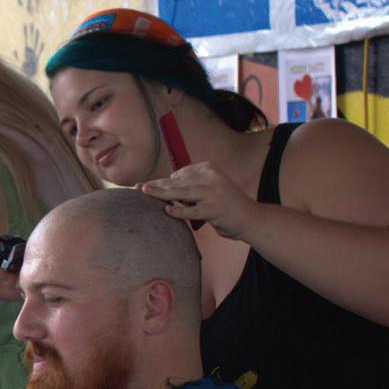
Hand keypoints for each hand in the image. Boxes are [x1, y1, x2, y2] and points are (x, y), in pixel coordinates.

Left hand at [138, 162, 261, 239]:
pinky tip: (166, 211)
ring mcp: (213, 193)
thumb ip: (190, 187)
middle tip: (138, 188)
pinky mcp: (215, 209)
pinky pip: (193, 210)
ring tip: (145, 192)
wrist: (251, 219)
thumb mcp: (209, 189)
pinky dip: (179, 211)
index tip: (148, 186)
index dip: (162, 181)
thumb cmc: (226, 205)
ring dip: (161, 193)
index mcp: (209, 169)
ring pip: (181, 192)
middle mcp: (211, 178)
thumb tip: (164, 187)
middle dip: (157, 185)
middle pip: (177, 182)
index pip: (179, 174)